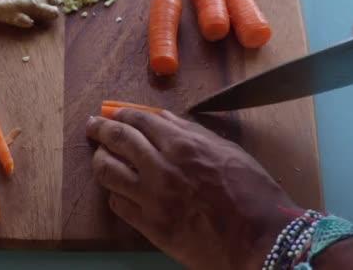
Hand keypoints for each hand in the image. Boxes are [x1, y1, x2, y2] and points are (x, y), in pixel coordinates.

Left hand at [86, 110, 299, 269]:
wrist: (260, 239)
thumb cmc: (251, 191)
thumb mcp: (226, 149)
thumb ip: (191, 131)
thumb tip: (162, 119)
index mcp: (182, 144)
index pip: (139, 120)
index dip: (121, 114)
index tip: (113, 114)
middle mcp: (161, 167)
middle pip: (117, 140)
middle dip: (100, 129)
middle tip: (93, 126)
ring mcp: (152, 198)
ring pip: (108, 172)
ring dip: (100, 160)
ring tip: (100, 157)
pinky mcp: (150, 226)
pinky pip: (118, 204)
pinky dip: (114, 192)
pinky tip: (118, 189)